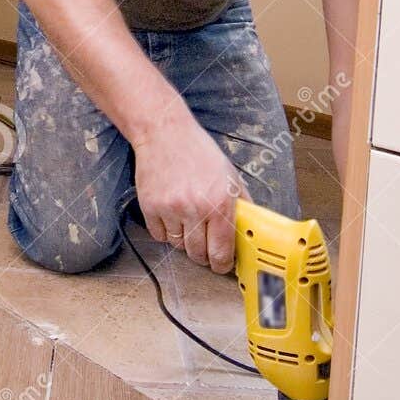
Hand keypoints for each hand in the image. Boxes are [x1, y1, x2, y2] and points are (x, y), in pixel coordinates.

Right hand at [133, 111, 241, 272]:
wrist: (165, 134)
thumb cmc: (199, 153)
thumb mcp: (230, 176)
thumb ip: (241, 205)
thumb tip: (249, 231)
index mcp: (220, 203)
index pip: (222, 252)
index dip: (222, 265)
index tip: (222, 265)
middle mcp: (196, 209)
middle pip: (198, 255)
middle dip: (204, 255)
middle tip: (206, 247)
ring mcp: (171, 209)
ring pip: (178, 246)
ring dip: (185, 241)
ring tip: (188, 222)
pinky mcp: (150, 207)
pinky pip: (159, 236)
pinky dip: (166, 231)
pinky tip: (172, 215)